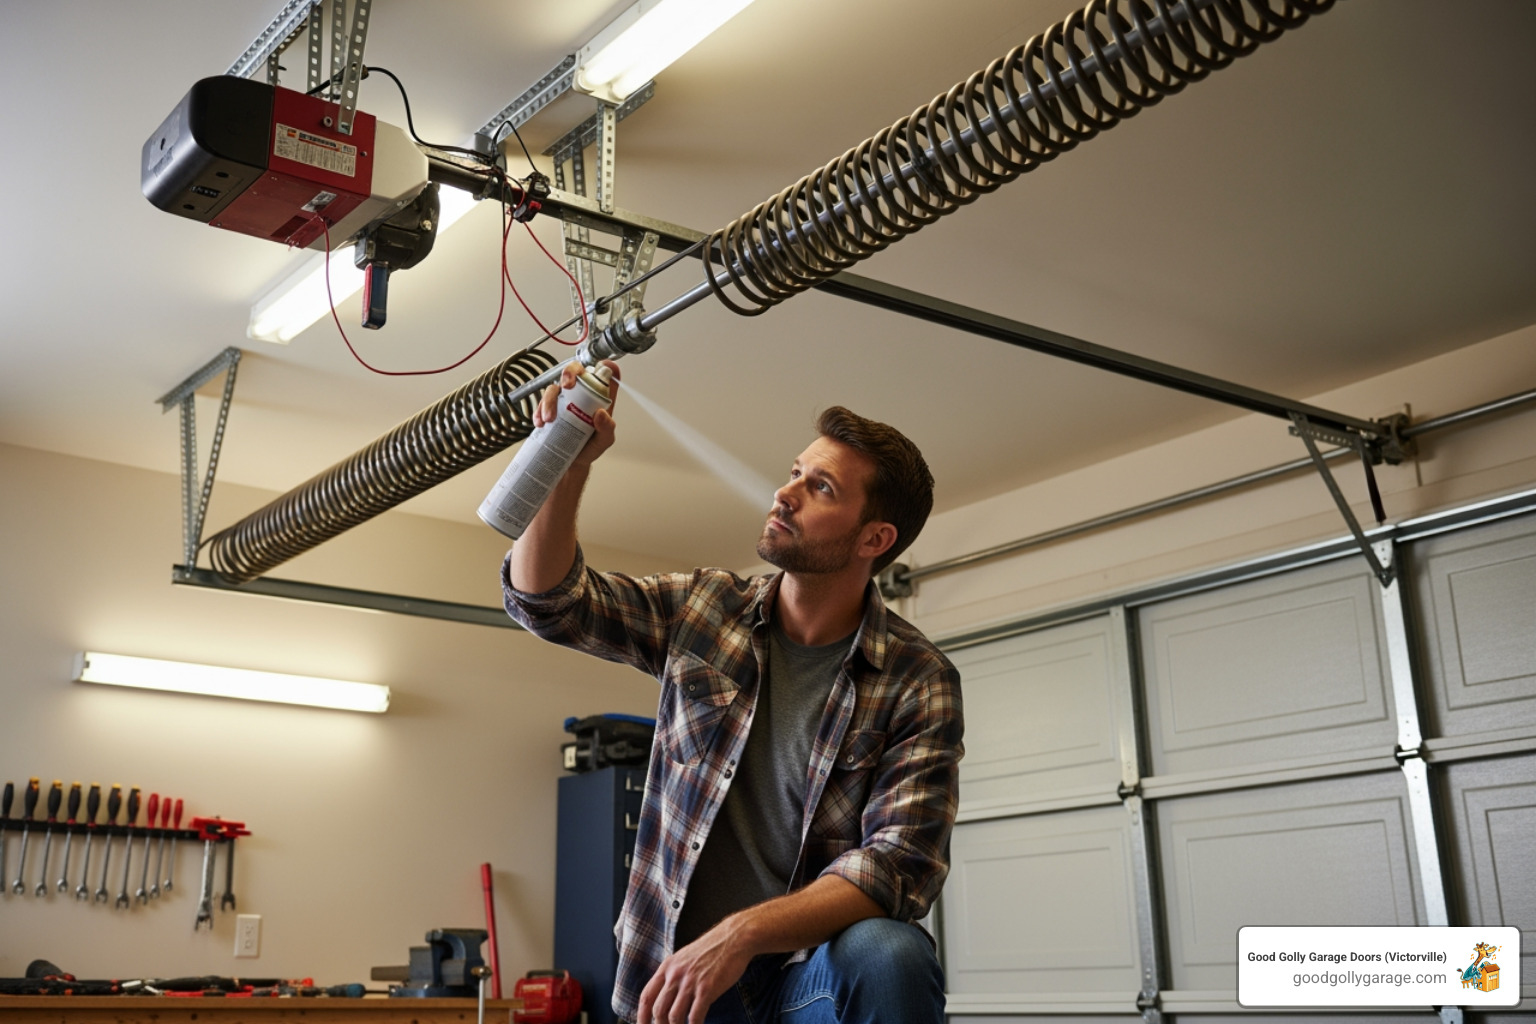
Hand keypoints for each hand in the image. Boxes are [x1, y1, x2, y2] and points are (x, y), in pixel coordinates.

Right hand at [535, 359, 620, 468]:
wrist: (571, 463)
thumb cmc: (590, 447)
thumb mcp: (604, 440)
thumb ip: (607, 429)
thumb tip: (601, 415)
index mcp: (599, 398)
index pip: (604, 374)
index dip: (604, 366)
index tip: (600, 368)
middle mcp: (581, 394)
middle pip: (575, 371)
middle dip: (569, 373)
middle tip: (566, 385)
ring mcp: (563, 400)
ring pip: (554, 387)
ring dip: (549, 399)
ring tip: (549, 418)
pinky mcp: (549, 409)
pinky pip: (540, 403)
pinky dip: (538, 411)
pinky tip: (541, 423)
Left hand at [636, 922, 750, 1023]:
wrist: (734, 937)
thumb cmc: (712, 949)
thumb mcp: (685, 958)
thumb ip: (674, 975)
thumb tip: (667, 997)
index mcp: (667, 967)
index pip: (646, 996)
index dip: (641, 1016)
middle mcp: (675, 974)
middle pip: (658, 1010)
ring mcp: (691, 982)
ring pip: (674, 1016)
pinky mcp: (707, 988)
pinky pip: (695, 1016)